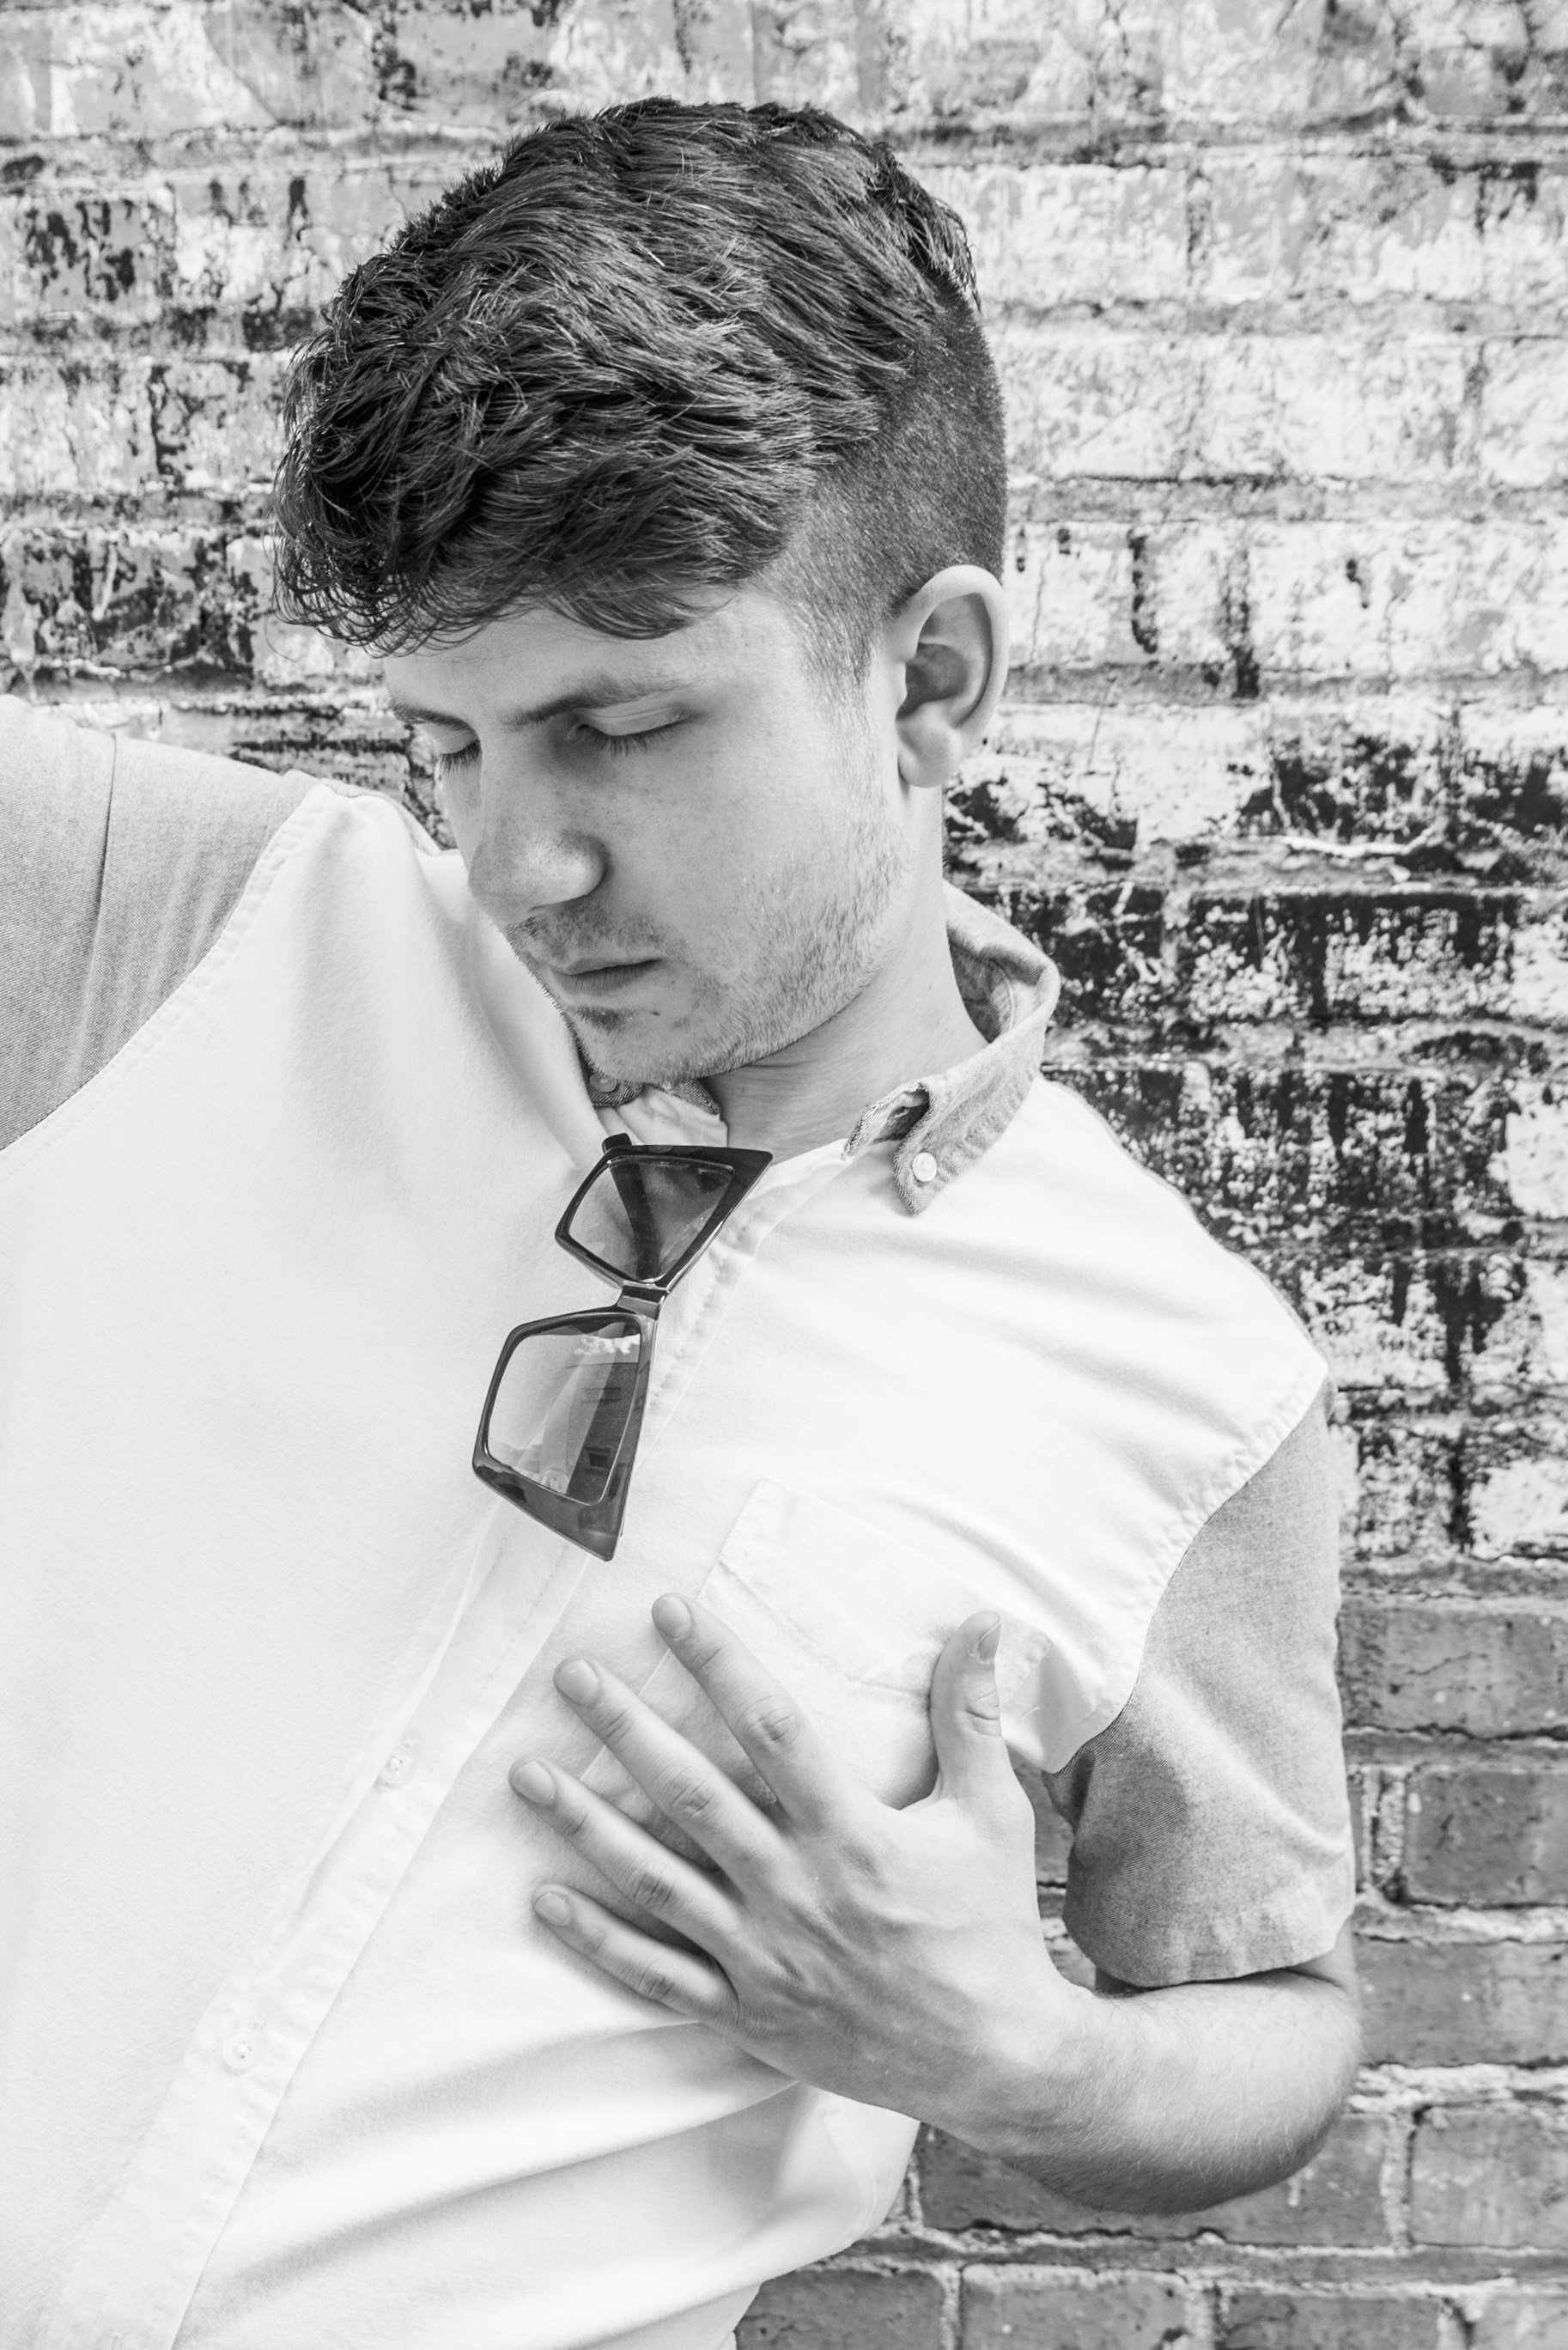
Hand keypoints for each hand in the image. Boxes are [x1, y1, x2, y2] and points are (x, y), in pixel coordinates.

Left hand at [507, 1594, 1084, 2130]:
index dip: (719, 1665)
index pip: (772, 1730)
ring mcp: (764, 1956)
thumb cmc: (990, 1928)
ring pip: (657, 1883)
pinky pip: (657, 1976)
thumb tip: (983, 1623)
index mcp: (853, 1834)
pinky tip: (545, 1898)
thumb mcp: (992, 1814)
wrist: (993, 2060)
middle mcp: (797, 1891)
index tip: (671, 1612)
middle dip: (627, 1730)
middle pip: (693, 1796)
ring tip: (529, 1776)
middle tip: (573, 1676)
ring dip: (587, 1826)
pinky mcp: (747, 2013)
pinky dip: (598, 1940)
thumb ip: (972, 1716)